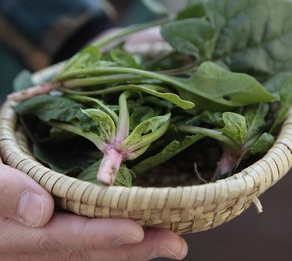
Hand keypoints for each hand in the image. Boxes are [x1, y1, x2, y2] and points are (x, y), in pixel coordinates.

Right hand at [0, 160, 187, 259]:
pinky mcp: (55, 224)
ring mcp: (48, 235)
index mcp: (16, 236)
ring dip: (132, 245)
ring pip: (92, 246)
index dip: (100, 237)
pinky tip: (138, 228)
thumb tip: (40, 211)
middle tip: (175, 246)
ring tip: (168, 240)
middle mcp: (37, 242)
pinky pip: (86, 234)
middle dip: (134, 250)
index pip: (64, 238)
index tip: (137, 232)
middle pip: (88, 250)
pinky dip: (113, 233)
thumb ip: (4, 192)